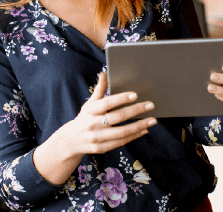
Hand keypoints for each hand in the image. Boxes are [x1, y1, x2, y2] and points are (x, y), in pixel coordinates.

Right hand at [35, 73, 156, 184]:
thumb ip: (99, 90)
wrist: (70, 142)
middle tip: (150, 105)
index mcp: (90, 111)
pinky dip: (134, 136)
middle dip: (135, 111)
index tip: (135, 94)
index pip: (106, 103)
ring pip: (122, 132)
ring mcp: (97, 138)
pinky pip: (121, 142)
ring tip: (152, 120)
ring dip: (139, 126)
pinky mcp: (101, 148)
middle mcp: (92, 124)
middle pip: (117, 117)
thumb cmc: (84, 119)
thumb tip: (103, 73)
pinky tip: (144, 130)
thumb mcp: (89, 105)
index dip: (121, 99)